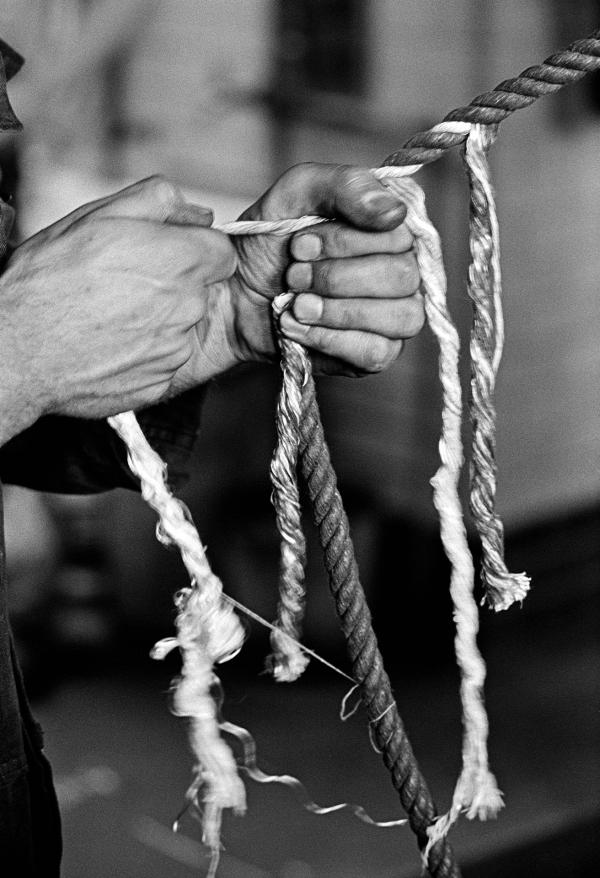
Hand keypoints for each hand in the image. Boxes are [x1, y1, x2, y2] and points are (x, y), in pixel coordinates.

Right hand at [0, 176, 235, 437]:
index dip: (196, 250)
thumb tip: (197, 212)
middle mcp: (186, 307)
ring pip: (183, 327)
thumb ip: (157, 202)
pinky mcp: (160, 383)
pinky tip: (110, 344)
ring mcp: (174, 349)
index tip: (168, 254)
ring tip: (111, 316)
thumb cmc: (49, 281)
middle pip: (201, 290)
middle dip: (174, 284)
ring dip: (158, 320)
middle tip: (125, 284)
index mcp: (178, 260)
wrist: (20, 350)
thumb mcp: (96, 217)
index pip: (222, 252)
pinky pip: (163, 361)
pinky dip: (144, 354)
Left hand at [226, 163, 423, 375]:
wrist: (233, 296)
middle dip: (335, 278)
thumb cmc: (268, 243)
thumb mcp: (296, 193)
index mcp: (390, 229)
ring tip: (296, 304)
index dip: (345, 242)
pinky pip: (378, 353)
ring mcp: (394, 315)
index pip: (399, 234)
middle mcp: (402, 271)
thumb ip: (347, 185)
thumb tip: (394, 211)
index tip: (300, 244)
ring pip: (400, 316)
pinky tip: (301, 327)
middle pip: (402, 277)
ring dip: (336, 311)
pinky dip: (332, 340)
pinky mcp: (375, 353)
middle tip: (294, 276)